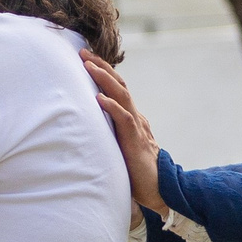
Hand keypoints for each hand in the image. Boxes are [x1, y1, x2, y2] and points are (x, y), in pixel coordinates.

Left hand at [83, 53, 165, 213]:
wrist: (159, 189)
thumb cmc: (135, 170)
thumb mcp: (118, 146)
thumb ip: (108, 133)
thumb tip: (87, 125)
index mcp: (130, 117)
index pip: (116, 88)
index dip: (102, 72)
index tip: (84, 57)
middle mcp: (134, 117)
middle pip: (119, 85)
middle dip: (101, 67)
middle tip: (83, 52)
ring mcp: (137, 127)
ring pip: (122, 96)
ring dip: (105, 79)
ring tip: (89, 66)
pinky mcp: (136, 141)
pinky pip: (124, 120)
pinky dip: (112, 107)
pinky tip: (99, 99)